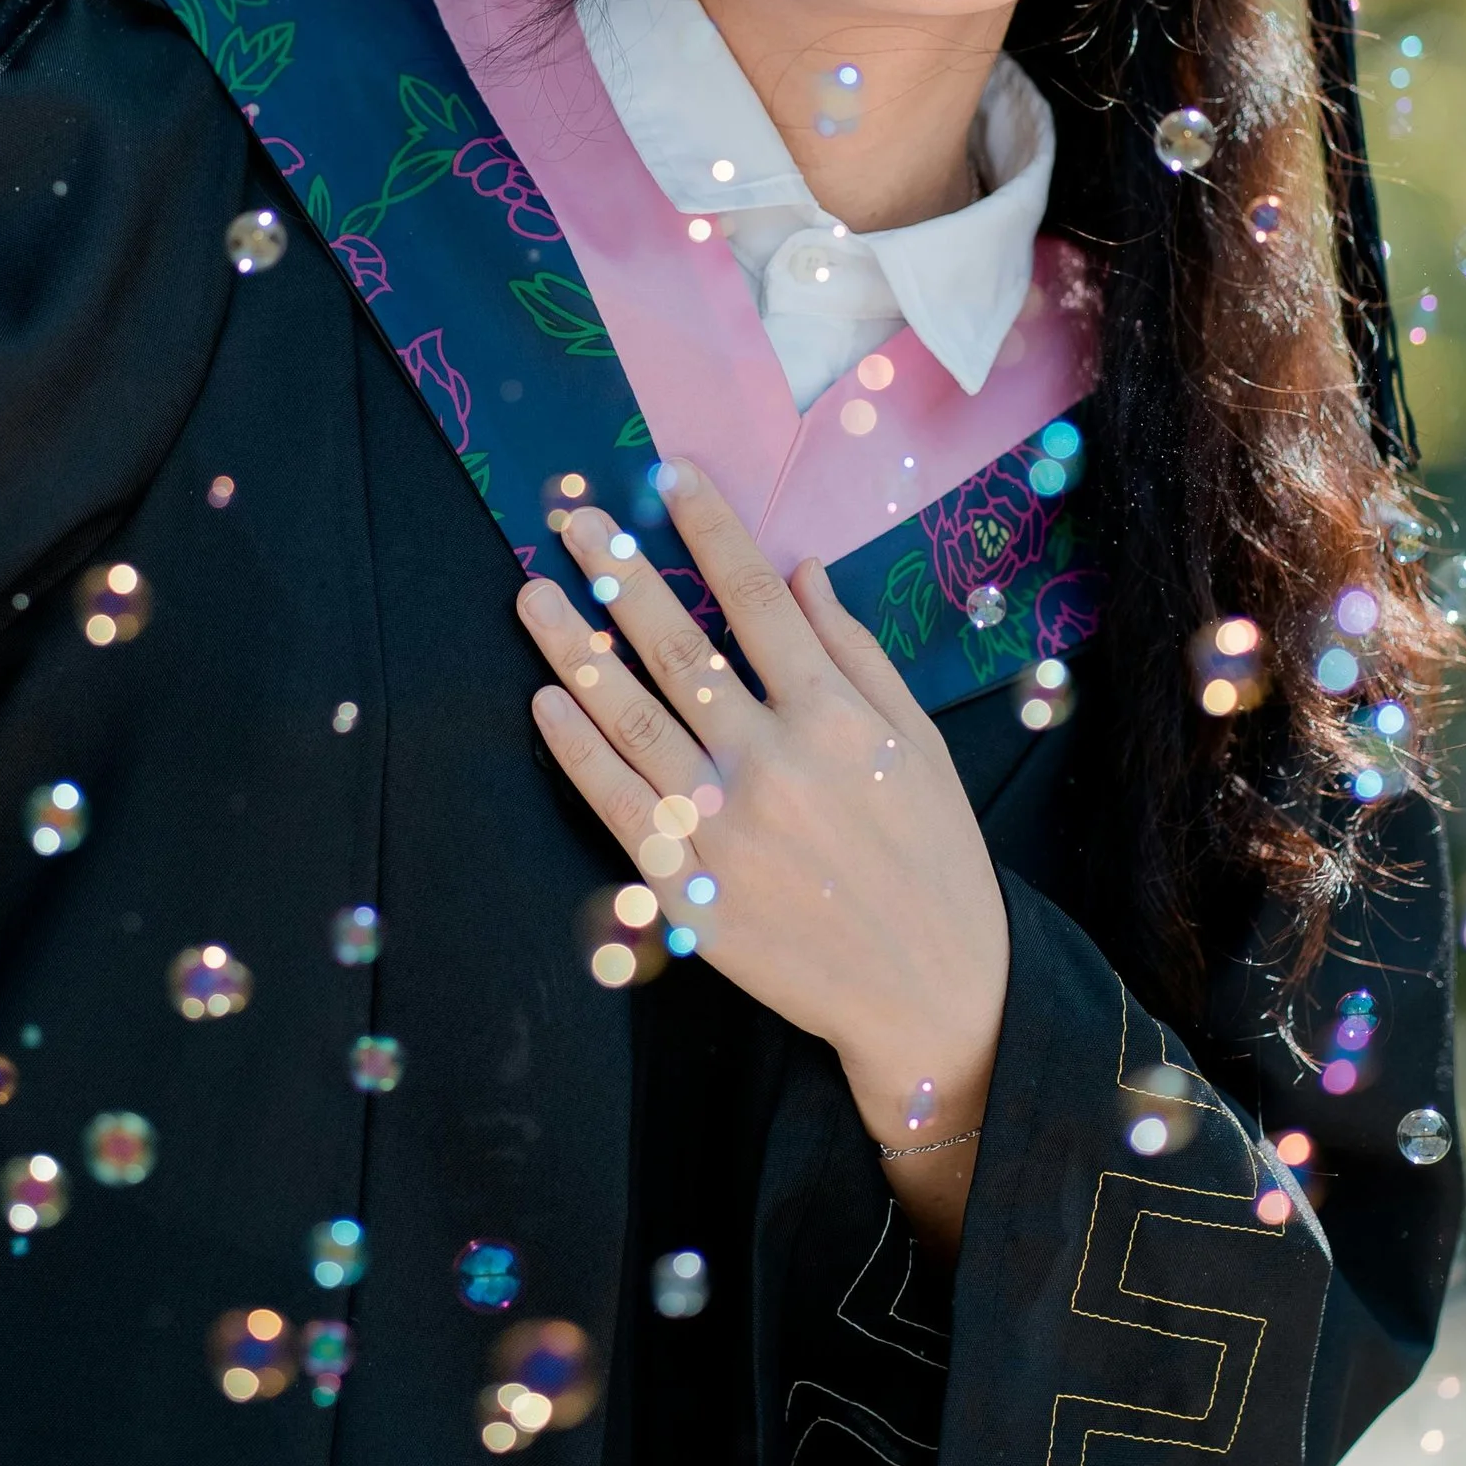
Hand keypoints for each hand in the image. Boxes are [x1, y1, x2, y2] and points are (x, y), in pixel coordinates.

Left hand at [517, 464, 1008, 1218]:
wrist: (929, 991)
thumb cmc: (933, 857)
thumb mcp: (919, 744)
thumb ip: (857, 654)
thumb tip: (804, 570)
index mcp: (838, 717)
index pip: (757, 600)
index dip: (711, 530)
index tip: (669, 475)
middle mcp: (774, 760)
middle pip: (677, 645)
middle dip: (619, 572)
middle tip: (570, 517)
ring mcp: (723, 824)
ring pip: (630, 716)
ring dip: (573, 647)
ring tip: (532, 593)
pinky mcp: (689, 885)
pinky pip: (616, 802)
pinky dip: (576, 747)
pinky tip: (545, 699)